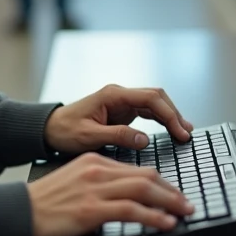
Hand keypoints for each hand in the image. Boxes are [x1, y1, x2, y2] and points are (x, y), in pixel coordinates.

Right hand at [27, 153, 193, 235]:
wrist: (19, 210)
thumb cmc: (44, 202)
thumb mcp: (75, 181)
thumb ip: (99, 184)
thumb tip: (123, 199)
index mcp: (95, 161)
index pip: (136, 169)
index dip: (161, 182)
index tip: (173, 193)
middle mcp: (98, 170)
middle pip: (146, 175)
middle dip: (171, 191)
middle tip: (187, 203)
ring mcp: (95, 189)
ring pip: (143, 189)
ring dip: (169, 202)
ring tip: (184, 212)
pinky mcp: (92, 209)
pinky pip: (130, 210)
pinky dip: (153, 217)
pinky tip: (165, 223)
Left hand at [44, 84, 192, 153]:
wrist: (50, 129)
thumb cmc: (65, 131)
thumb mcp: (89, 137)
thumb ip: (118, 136)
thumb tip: (144, 139)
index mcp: (113, 95)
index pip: (150, 98)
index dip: (169, 114)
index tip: (180, 131)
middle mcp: (120, 95)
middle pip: (156, 98)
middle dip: (174, 114)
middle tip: (186, 134)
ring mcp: (122, 102)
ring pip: (154, 104)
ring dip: (170, 116)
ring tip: (184, 132)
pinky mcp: (123, 111)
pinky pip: (148, 112)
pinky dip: (161, 120)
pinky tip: (171, 129)